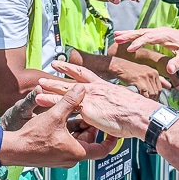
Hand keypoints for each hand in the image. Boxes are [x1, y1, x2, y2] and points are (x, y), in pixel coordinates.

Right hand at [0, 84, 116, 166]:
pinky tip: (63, 118)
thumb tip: (81, 88)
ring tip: (74, 112)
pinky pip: (68, 143)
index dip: (110, 139)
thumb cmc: (33, 137)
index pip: (102, 150)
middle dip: (90, 127)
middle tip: (88, 112)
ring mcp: (63, 158)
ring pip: (79, 142)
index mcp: (77, 152)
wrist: (13, 149)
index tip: (113, 129)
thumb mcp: (55, 115)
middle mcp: (72, 158)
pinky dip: (69, 131)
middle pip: (90, 143)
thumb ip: (70, 101)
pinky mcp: (55, 155)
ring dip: (79, 128)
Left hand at [37, 62, 159, 139]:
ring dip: (50, 88)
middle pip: (72, 80)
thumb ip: (113, 104)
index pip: (85, 73)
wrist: (140, 115)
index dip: (73, 68)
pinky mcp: (87, 109)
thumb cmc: (136, 112)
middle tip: (49, 70)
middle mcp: (95, 89)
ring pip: (65, 91)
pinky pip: (64, 104)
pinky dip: (51, 102)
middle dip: (59, 75)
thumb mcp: (123, 103)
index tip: (64, 64)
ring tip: (38, 86)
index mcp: (103, 86)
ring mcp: (90, 98)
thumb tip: (113, 109)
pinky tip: (40, 100)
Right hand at [109, 56, 170, 99]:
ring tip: (144, 102)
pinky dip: (143, 97)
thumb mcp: (146, 73)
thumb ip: (159, 79)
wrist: (120, 67)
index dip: (157, 96)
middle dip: (153, 99)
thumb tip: (170, 86)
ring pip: (152, 93)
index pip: (160, 88)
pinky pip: (145, 92)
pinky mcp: (139, 80)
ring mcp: (146, 76)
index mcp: (155, 73)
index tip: (153, 101)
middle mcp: (152, 74)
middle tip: (148, 104)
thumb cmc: (132, 71)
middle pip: (157, 91)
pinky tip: (140, 99)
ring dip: (149, 99)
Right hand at [114, 27, 178, 73]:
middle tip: (117, 38)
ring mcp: (158, 32)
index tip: (130, 49)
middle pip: (141, 32)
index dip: (139, 43)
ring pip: (140, 31)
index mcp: (165, 36)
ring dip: (128, 34)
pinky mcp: (157, 34)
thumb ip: (177, 63)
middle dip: (128, 35)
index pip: (149, 38)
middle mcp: (160, 31)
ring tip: (116, 36)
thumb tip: (169, 70)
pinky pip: (143, 34)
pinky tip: (126, 38)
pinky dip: (133, 35)